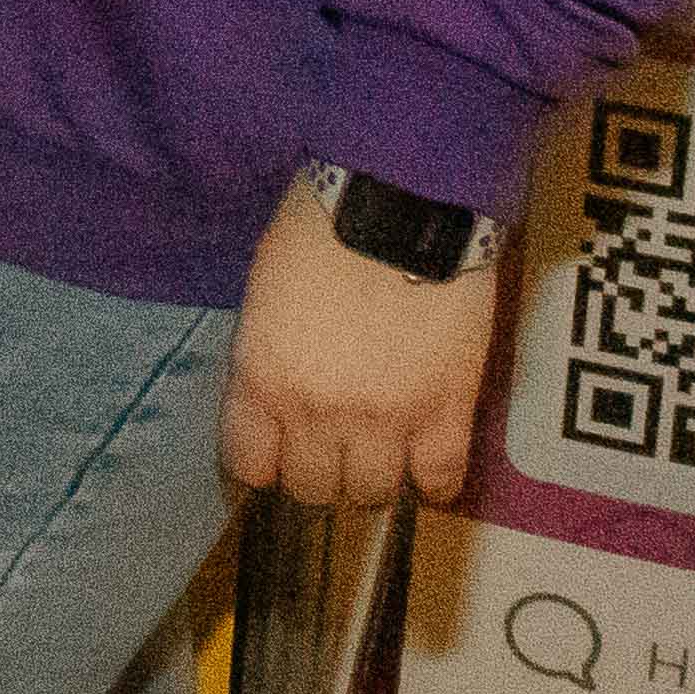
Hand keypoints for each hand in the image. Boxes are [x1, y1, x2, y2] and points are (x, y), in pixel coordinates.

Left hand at [221, 178, 501, 507]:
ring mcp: (384, 420)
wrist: (399, 200)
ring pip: (372, 494)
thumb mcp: (264, 293)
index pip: (248, 466)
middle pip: (311, 489)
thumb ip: (266, 355)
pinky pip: (440, 480)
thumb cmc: (321, 227)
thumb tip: (275, 397)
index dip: (263, 466)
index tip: (274, 457)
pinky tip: (427, 463)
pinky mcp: (445, 412)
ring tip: (382, 452)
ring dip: (373, 478)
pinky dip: (434, 482)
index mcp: (261, 380)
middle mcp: (315, 414)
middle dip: (319, 472)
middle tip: (333, 448)